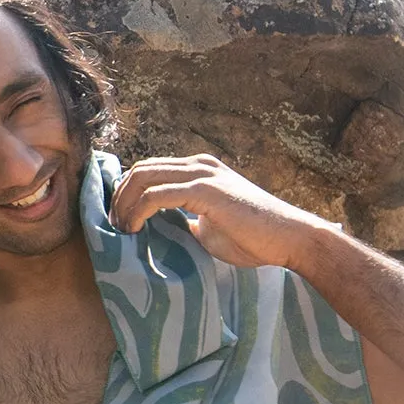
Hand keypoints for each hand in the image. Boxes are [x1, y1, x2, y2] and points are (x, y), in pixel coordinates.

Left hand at [108, 154, 334, 270]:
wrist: (290, 239)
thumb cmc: (255, 239)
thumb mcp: (210, 227)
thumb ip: (186, 221)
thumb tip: (159, 231)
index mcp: (199, 170)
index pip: (149, 170)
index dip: (127, 193)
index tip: (117, 220)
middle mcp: (198, 165)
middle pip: (139, 169)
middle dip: (118, 198)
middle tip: (113, 227)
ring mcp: (202, 174)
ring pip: (142, 177)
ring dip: (124, 205)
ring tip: (121, 231)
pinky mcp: (204, 190)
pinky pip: (155, 195)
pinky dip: (137, 211)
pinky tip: (135, 230)